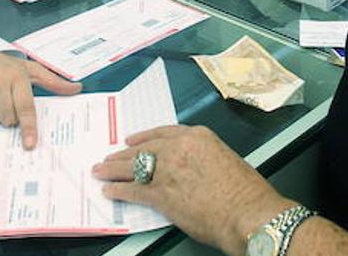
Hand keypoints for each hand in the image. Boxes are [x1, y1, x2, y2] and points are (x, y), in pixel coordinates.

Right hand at [0, 53, 81, 149]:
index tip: (30, 144)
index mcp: (17, 75)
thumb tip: (77, 89)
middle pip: (7, 119)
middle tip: (7, 104)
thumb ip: (54, 82)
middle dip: (9, 118)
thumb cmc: (7, 66)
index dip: (28, 128)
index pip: (25, 107)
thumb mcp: (31, 70)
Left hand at [93, 125, 289, 254]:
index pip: (162, 134)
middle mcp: (178, 149)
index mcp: (197, 137)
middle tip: (109, 157)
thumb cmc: (244, 192)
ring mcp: (167, 170)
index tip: (131, 140)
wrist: (246, 213)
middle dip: (122, 155)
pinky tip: (111, 191)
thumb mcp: (225, 160)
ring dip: (113, 170)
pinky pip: (133, 191)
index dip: (143, 137)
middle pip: (143, 149)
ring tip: (101, 172)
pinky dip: (119, 191)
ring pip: (133, 167)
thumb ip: (202, 158)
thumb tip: (190, 169)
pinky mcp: (161, 195)